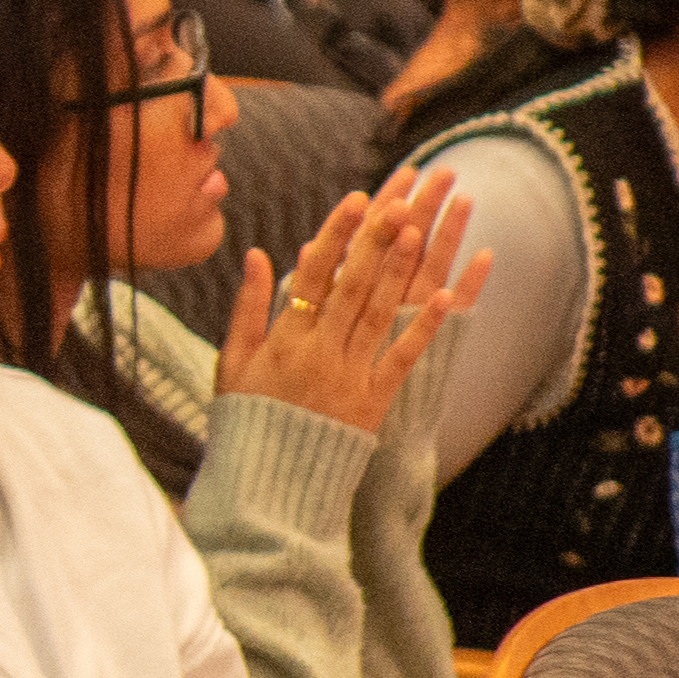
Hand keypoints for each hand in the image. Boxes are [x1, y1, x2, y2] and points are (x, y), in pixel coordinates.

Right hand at [217, 166, 486, 438]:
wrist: (270, 478)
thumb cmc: (247, 414)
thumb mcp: (233, 360)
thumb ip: (247, 306)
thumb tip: (258, 255)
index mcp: (284, 337)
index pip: (312, 274)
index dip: (337, 234)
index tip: (356, 199)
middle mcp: (320, 350)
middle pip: (353, 285)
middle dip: (376, 240)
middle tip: (401, 200)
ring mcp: (350, 374)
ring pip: (379, 313)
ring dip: (401, 270)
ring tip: (420, 230)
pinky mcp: (375, 399)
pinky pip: (402, 357)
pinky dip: (425, 327)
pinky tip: (445, 296)